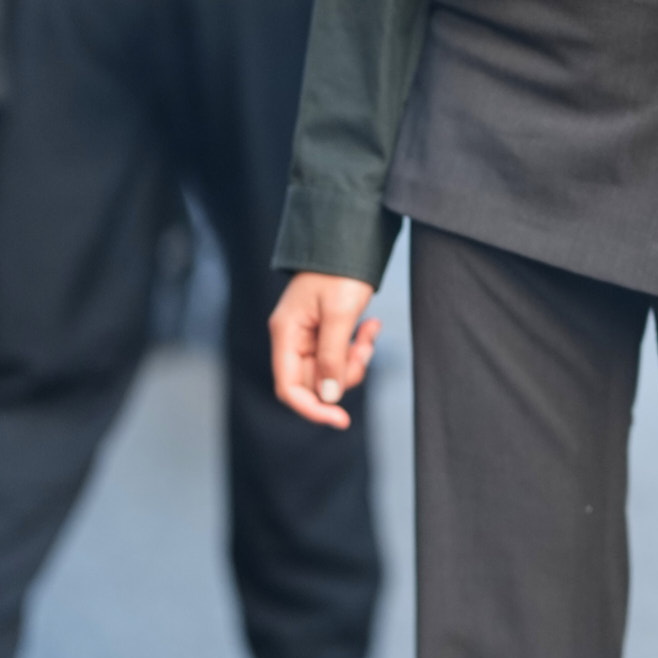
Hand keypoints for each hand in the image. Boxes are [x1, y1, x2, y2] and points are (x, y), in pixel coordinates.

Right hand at [270, 272, 379, 429]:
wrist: (350, 237)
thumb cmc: (340, 270)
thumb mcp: (339, 314)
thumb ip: (332, 358)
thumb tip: (328, 397)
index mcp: (285, 334)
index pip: (288, 388)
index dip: (312, 409)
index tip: (341, 420)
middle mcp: (292, 338)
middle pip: (313, 382)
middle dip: (344, 376)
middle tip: (364, 350)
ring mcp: (309, 335)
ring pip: (330, 371)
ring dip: (355, 360)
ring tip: (370, 330)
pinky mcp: (326, 330)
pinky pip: (340, 354)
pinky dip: (358, 347)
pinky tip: (372, 325)